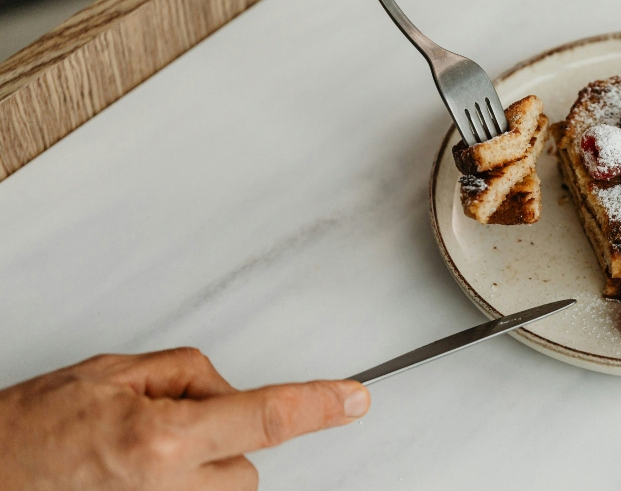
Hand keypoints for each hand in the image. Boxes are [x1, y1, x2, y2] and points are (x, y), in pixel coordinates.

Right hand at [0, 348, 369, 490]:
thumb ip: (187, 376)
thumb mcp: (113, 375)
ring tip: (139, 449)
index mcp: (162, 442)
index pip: (264, 417)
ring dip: (202, 460)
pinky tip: (139, 468)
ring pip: (225, 483)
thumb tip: (228, 389)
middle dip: (224, 433)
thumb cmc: (31, 431)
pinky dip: (183, 479)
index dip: (317, 406)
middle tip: (164, 421)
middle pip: (247, 459)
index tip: (354, 399)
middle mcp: (169, 489)